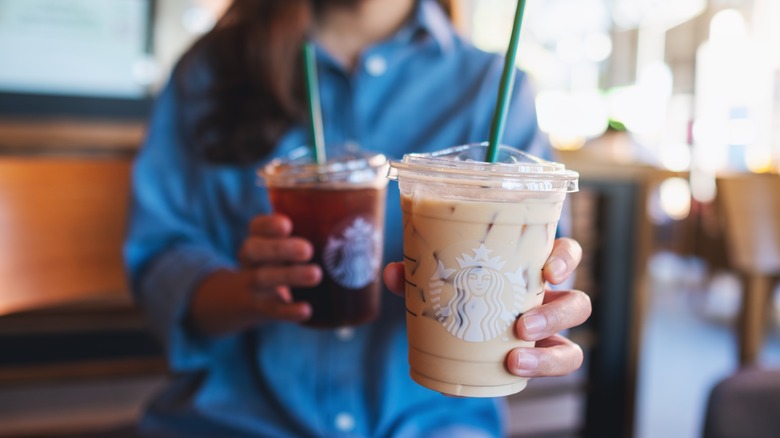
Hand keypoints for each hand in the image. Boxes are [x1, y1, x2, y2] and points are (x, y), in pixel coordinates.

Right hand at [190, 214, 320, 334]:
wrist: (244, 299)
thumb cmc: (280, 261)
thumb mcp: (285, 245)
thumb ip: (313, 235)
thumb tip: (365, 231)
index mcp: (258, 238)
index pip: (256, 226)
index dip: (268, 224)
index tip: (287, 224)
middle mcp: (251, 259)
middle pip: (255, 249)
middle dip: (281, 249)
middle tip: (308, 250)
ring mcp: (253, 284)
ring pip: (264, 278)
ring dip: (290, 275)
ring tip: (316, 275)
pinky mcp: (261, 307)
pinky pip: (272, 309)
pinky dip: (289, 311)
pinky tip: (306, 310)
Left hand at [382, 237, 590, 377]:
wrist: (458, 339)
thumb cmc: (460, 295)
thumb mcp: (441, 282)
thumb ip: (420, 275)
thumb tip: (394, 273)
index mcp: (530, 270)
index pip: (565, 254)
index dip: (565, 259)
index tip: (548, 271)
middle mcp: (548, 301)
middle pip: (579, 302)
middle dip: (557, 314)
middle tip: (522, 324)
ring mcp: (549, 334)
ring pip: (573, 349)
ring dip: (550, 353)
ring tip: (515, 357)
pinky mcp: (542, 359)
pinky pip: (560, 365)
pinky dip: (541, 368)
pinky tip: (512, 369)